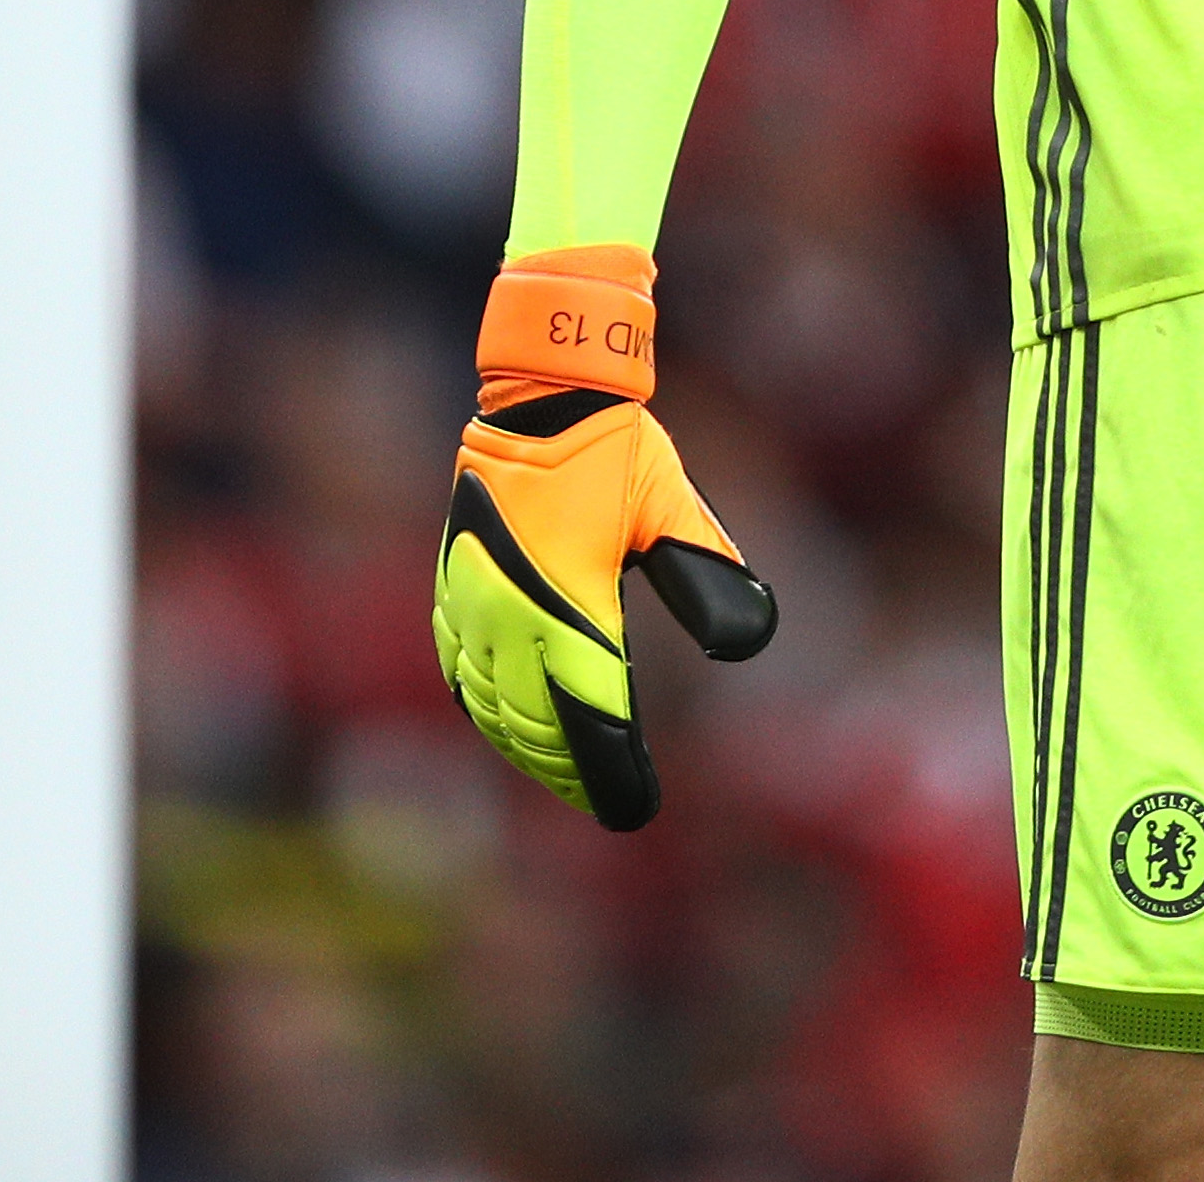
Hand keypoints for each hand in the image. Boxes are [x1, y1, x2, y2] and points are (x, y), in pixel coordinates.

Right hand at [429, 244, 779, 828]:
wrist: (540, 393)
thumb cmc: (614, 450)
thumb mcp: (670, 508)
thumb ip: (705, 574)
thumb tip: (750, 641)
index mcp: (569, 600)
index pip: (591, 717)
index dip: (612, 774)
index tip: (635, 810)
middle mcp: (512, 613)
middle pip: (539, 727)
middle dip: (574, 770)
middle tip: (608, 793)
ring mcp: (472, 605)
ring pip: (495, 709)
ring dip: (530, 749)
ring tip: (567, 771)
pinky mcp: (453, 592)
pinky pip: (461, 675)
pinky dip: (488, 711)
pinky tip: (509, 725)